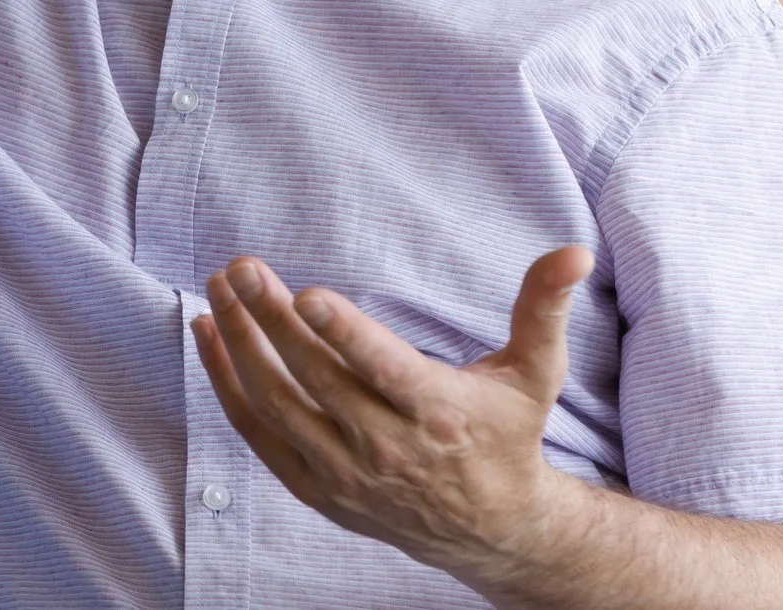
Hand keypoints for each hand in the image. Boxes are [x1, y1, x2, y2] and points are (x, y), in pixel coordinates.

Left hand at [192, 249, 596, 591]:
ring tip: (218, 290)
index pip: (383, 370)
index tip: (305, 294)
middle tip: (240, 266)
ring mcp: (347, 473)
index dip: (344, 334)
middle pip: (317, 378)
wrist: (491, 529)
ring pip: (278, 404)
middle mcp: (388, 448)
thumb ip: (543, 309)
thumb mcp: (534, 373)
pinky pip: (259, 433)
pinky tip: (209, 335)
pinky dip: (227, 385)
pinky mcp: (317, 487)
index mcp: (439, 413)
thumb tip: (572, 252)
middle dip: (272, 320)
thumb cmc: (508, 436)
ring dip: (240, 345)